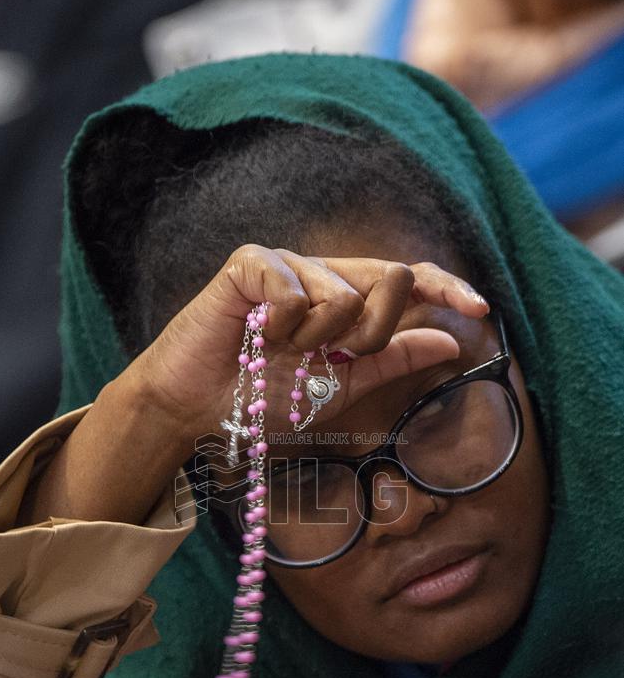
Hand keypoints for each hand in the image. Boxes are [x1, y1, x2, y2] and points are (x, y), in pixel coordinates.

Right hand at [129, 244, 488, 442]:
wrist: (196, 414)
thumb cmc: (260, 402)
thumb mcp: (337, 389)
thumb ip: (390, 361)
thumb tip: (449, 341)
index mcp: (345, 303)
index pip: (407, 281)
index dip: (446, 287)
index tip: (480, 309)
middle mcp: (322, 276)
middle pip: (390, 278)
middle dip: (370, 332)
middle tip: (325, 357)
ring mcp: (287, 265)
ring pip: (343, 291)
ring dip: (314, 339)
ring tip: (278, 351)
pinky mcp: (251, 264)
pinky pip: (294, 285)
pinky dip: (280, 324)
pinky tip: (255, 335)